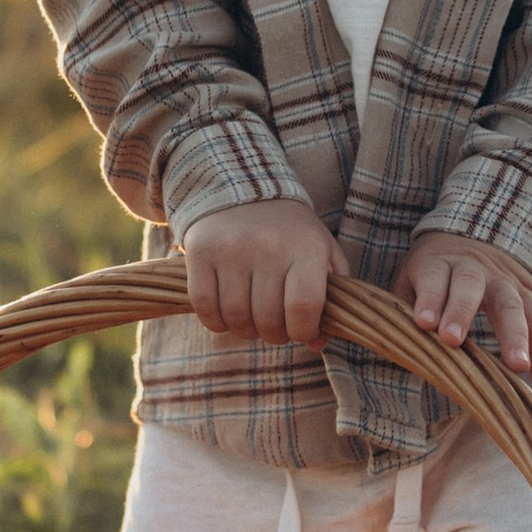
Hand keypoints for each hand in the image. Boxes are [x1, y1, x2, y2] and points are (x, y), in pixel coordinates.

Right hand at [177, 200, 343, 345]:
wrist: (246, 187)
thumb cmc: (291, 232)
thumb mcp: (323, 252)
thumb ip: (330, 298)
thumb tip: (317, 343)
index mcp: (306, 248)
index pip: (304, 308)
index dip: (303, 332)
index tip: (301, 330)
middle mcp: (268, 247)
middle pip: (268, 320)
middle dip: (274, 334)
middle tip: (275, 326)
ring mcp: (231, 249)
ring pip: (236, 318)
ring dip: (245, 330)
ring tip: (252, 319)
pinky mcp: (201, 252)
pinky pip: (204, 307)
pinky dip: (215, 322)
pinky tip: (226, 315)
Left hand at [395, 231, 531, 386]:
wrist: (472, 243)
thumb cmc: (432, 276)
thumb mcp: (410, 282)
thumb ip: (404, 312)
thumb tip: (397, 353)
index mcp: (438, 263)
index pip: (433, 277)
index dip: (429, 298)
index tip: (423, 322)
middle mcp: (473, 268)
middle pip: (470, 286)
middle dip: (462, 311)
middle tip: (454, 341)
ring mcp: (503, 281)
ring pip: (512, 303)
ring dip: (515, 335)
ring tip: (517, 366)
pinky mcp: (527, 295)